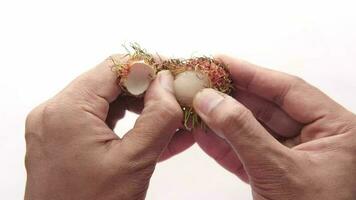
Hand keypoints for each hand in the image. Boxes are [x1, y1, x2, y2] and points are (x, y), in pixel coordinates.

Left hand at [24, 56, 193, 199]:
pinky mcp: (62, 141)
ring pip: (104, 101)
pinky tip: (149, 129)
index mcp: (66, 111)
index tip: (173, 71)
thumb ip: (157, 117)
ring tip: (167, 115)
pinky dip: (124, 122)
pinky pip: (97, 120)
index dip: (147, 66)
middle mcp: (54, 113)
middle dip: (145, 89)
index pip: (112, 68)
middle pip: (107, 83)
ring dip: (137, 106)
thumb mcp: (134, 161)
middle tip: (174, 96)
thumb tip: (167, 83)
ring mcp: (56, 128)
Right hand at [193, 55, 355, 199]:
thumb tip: (209, 100)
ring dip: (222, 119)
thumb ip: (242, 132)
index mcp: (337, 130)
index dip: (252, 73)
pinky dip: (224, 145)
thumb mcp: (279, 171)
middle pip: (267, 107)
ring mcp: (294, 158)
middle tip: (201, 82)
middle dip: (232, 96)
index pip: (288, 90)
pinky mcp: (275, 176)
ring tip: (195, 104)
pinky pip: (247, 153)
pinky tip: (202, 132)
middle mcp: (318, 140)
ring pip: (253, 130)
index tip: (222, 61)